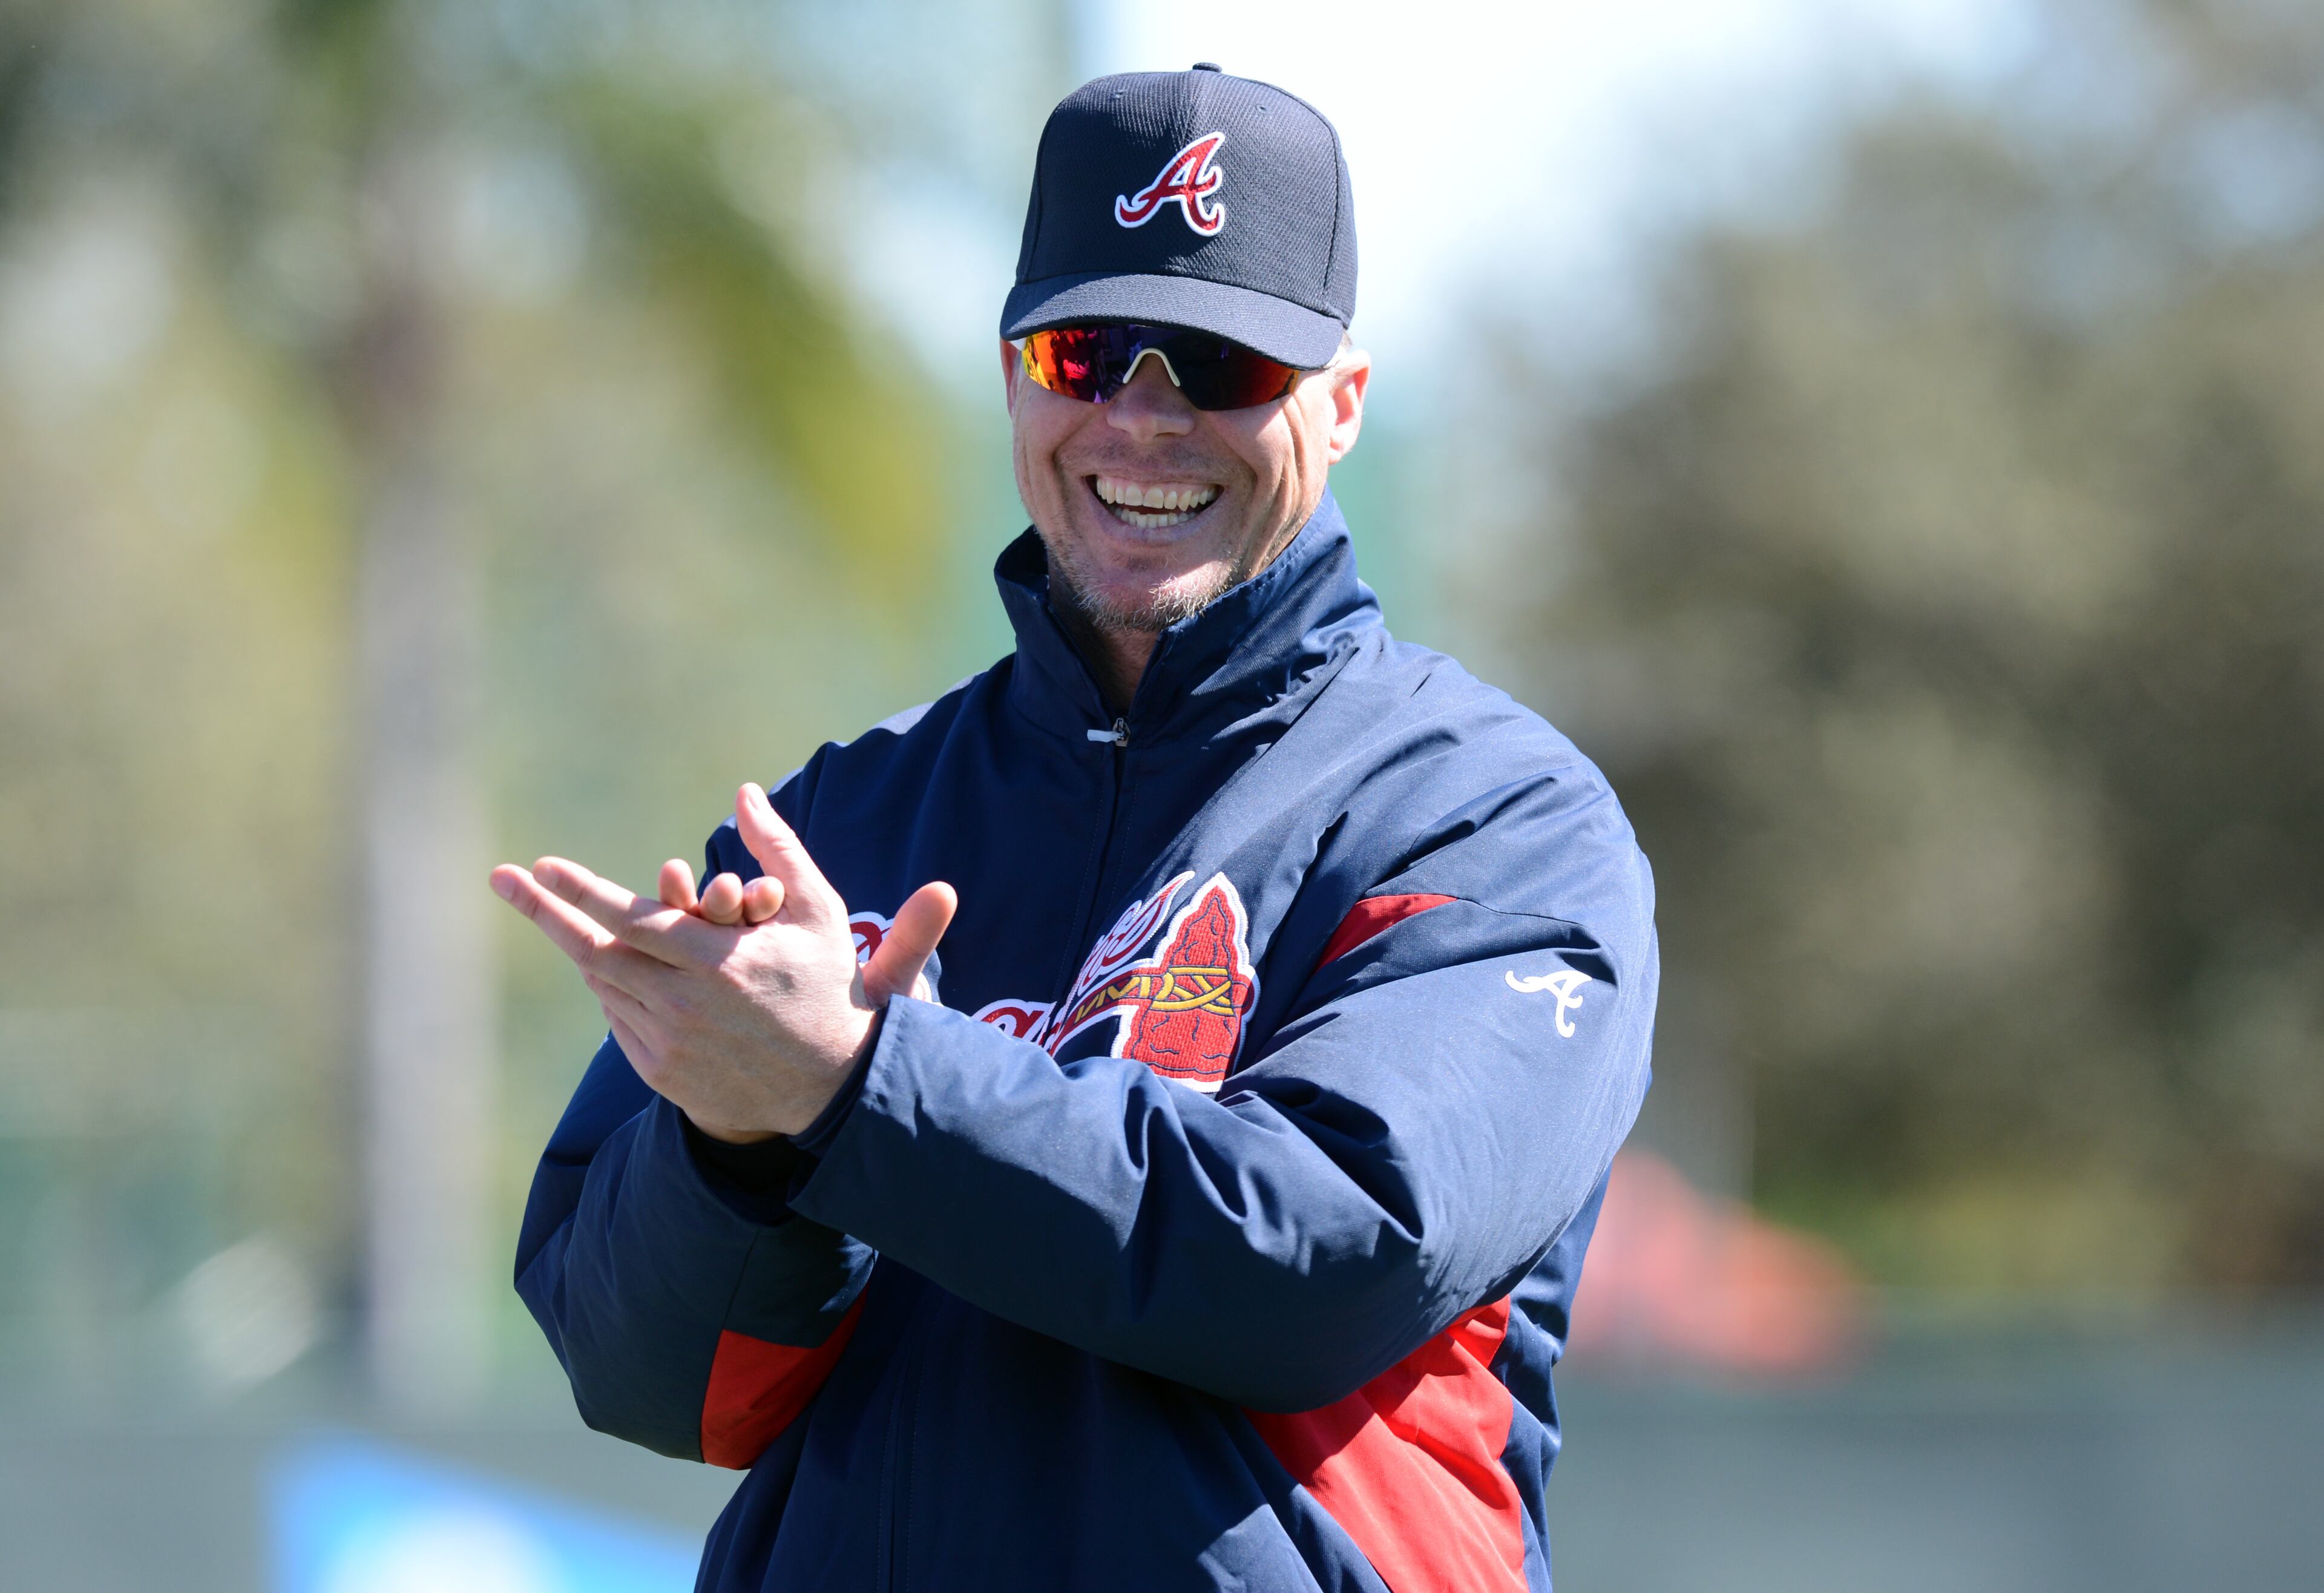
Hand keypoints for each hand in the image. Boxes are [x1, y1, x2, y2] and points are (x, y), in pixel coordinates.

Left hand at [491, 783, 956, 1141]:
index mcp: (719, 963)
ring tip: (561, 917)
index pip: (630, 921)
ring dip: (585, 949)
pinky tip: (614, 966)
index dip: (580, 892)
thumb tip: (744, 794)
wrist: (836, 1084)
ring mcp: (670, 1045)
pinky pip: (619, 1020)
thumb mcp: (817, 910)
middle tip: (506, 881)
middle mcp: (686, 1007)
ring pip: (606, 987)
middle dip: (546, 915)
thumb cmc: (829, 984)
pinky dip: (612, 988)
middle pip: (596, 955)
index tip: (541, 866)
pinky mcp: (663, 1073)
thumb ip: (778, 849)